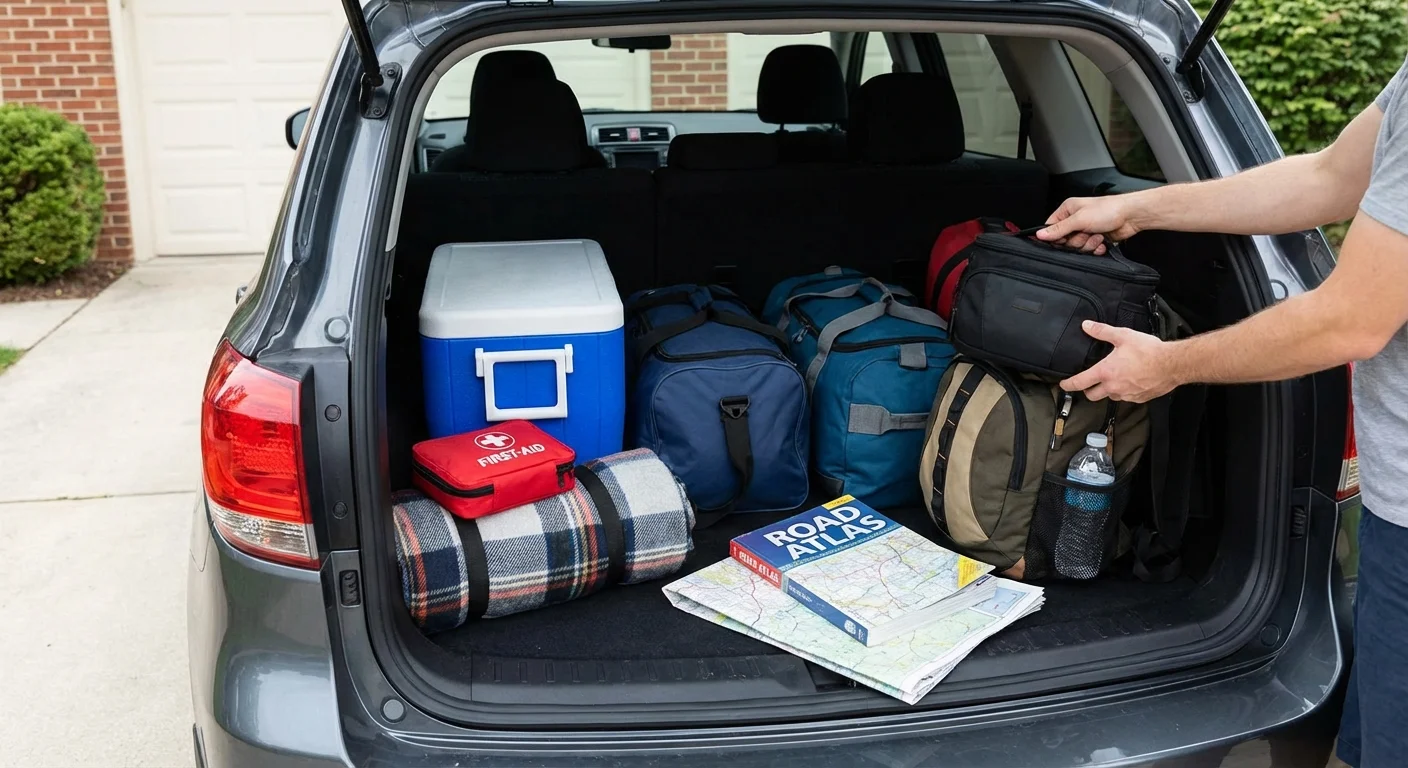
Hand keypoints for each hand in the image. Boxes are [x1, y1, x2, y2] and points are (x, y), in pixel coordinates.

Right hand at [1037, 195, 1144, 254]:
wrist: (1131, 216)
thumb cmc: (1109, 210)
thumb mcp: (1079, 219)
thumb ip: (1059, 229)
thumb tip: (1040, 234)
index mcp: (1068, 210)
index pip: (1051, 228)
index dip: (1056, 237)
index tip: (1064, 239)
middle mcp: (1076, 220)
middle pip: (1064, 241)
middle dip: (1076, 241)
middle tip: (1085, 233)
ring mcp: (1086, 230)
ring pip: (1077, 247)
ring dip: (1088, 244)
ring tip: (1097, 235)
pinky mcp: (1095, 238)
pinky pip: (1089, 250)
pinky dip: (1096, 248)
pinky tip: (1102, 241)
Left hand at [1060, 321, 1177, 402]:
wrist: (1172, 364)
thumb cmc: (1148, 350)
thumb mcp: (1123, 336)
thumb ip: (1102, 332)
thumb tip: (1086, 326)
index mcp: (1105, 372)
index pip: (1080, 382)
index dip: (1068, 385)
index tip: (1063, 385)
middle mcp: (1113, 387)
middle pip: (1092, 395)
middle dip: (1088, 390)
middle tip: (1089, 383)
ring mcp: (1126, 395)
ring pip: (1110, 397)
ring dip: (1108, 390)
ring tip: (1113, 379)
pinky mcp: (1139, 398)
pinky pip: (1126, 398)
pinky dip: (1124, 392)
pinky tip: (1130, 382)